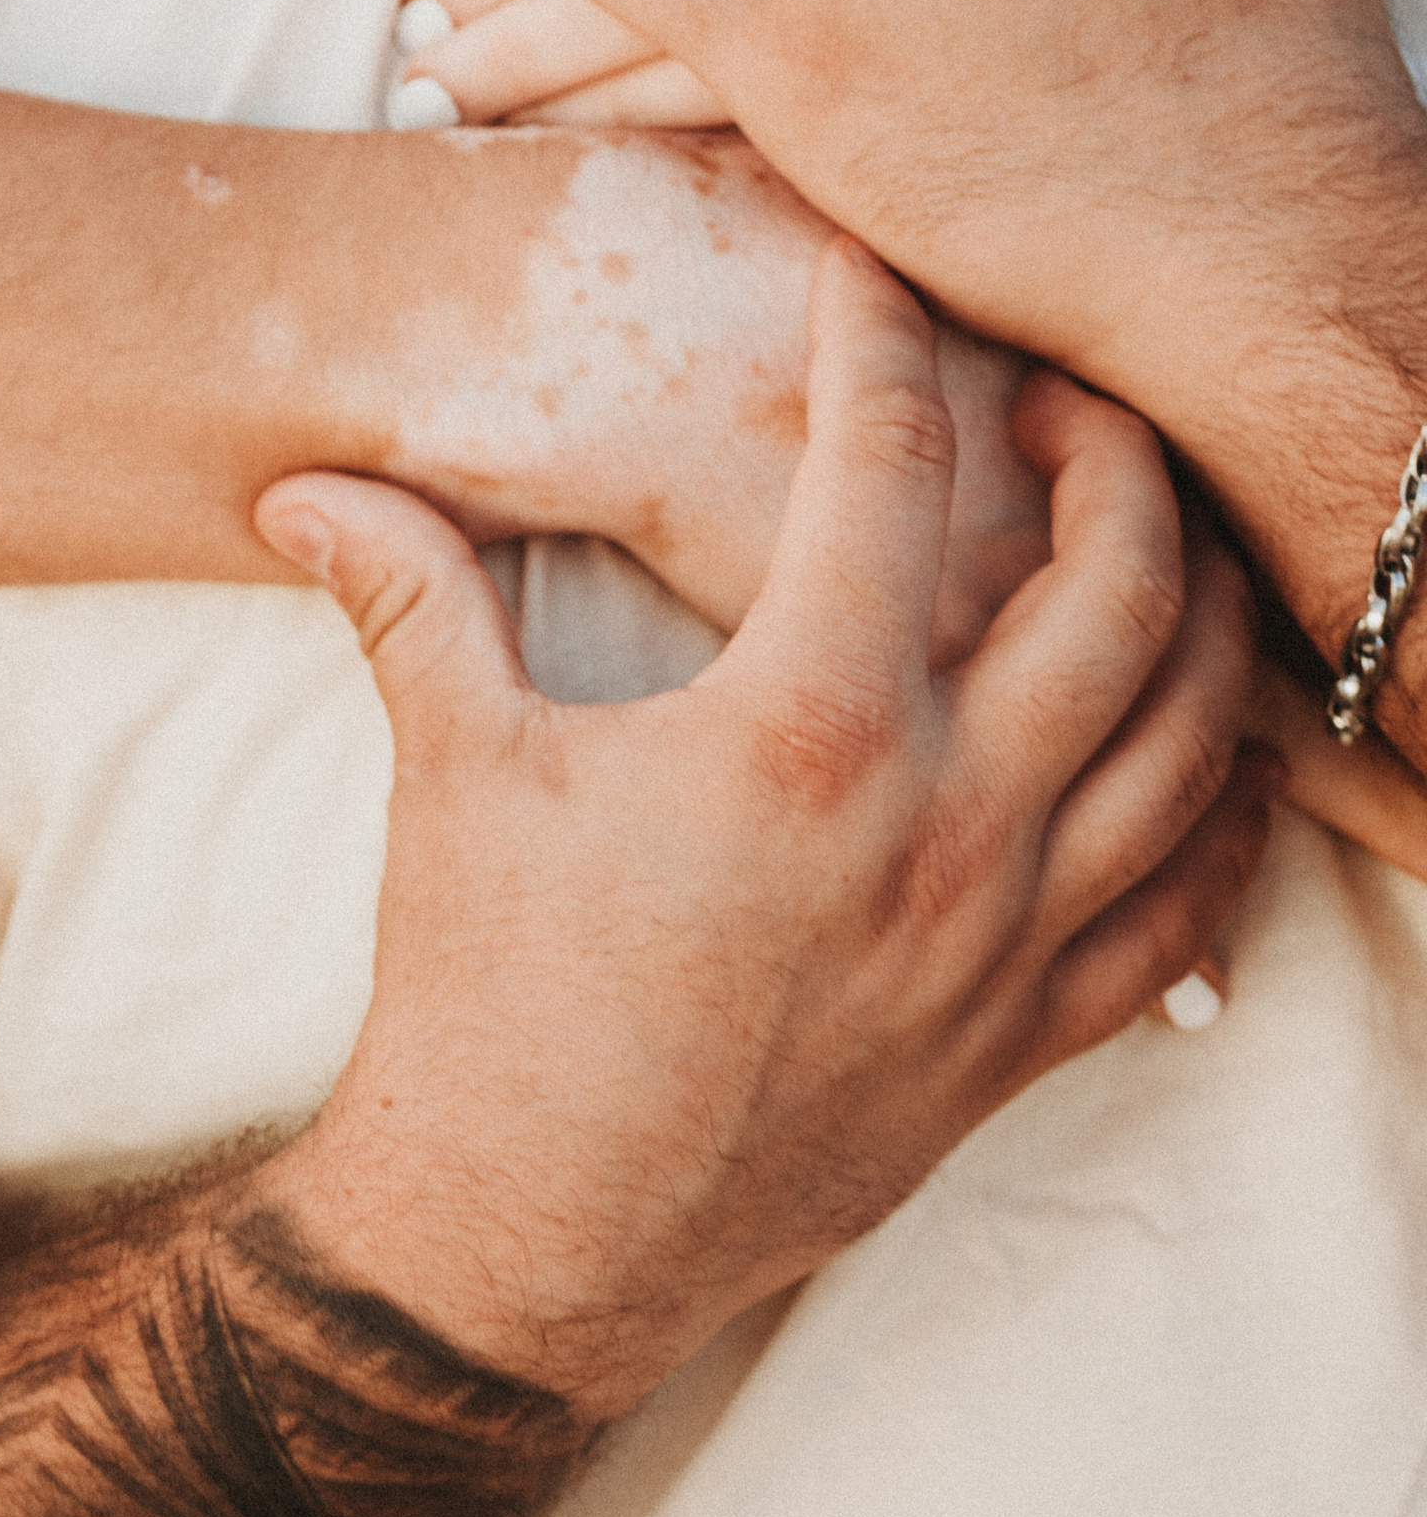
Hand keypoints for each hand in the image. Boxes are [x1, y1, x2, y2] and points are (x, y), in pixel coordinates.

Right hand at [255, 244, 1272, 1414]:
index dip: (885, 344)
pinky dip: (1216, 817)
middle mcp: (940, 829)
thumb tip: (300, 486)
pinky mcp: (1016, 1041)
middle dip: (1112, 456)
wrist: (524, 1241)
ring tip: (1150, 538)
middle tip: (1060, 394)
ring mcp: (1000, 945)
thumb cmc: (487, 998)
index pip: (892, 474)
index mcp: (802, 733)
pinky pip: (1182, 914)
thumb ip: (403, 595)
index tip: (870, 275)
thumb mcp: (451, 768)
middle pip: (1118, 592)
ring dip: (1196, 619)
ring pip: (1191, 746)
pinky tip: (1192, 753)